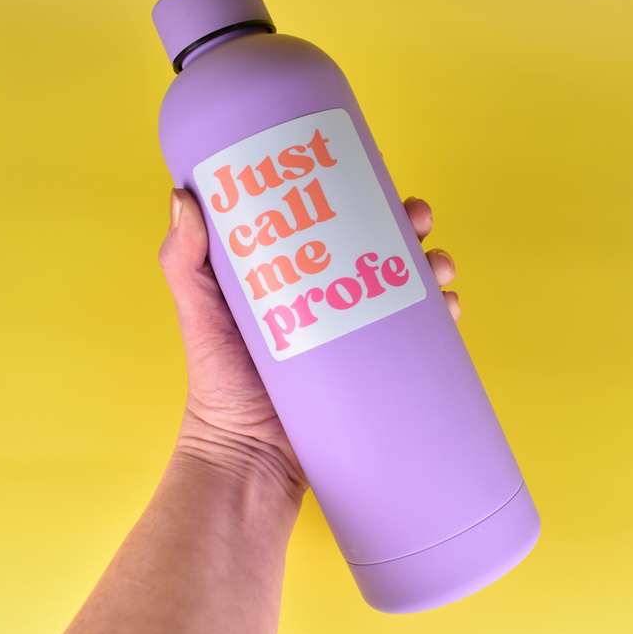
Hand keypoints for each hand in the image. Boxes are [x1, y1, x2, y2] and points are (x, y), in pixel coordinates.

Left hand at [158, 190, 459, 499]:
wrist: (249, 458)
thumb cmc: (217, 385)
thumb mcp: (197, 314)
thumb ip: (183, 261)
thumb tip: (184, 196)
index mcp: (294, 276)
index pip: (332, 223)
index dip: (357, 195)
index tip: (372, 175)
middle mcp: (331, 299)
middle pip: (379, 248)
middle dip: (408, 226)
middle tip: (419, 217)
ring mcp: (357, 335)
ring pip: (407, 287)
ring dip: (433, 265)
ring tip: (440, 263)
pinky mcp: (377, 369)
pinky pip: (419, 337)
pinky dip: (441, 317)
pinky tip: (449, 307)